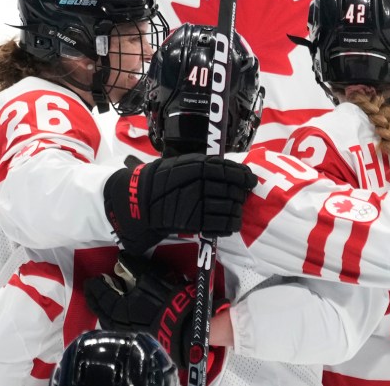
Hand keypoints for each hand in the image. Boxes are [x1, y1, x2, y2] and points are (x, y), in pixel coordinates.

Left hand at [84, 252, 228, 368]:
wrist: (185, 328)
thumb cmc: (167, 300)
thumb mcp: (151, 277)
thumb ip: (133, 267)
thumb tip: (120, 258)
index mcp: (117, 308)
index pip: (100, 295)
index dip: (95, 286)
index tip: (92, 279)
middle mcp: (117, 323)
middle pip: (100, 310)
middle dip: (95, 299)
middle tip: (92, 289)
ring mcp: (126, 333)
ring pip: (107, 320)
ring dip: (103, 309)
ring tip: (104, 300)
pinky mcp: (136, 338)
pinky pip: (116, 326)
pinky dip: (112, 317)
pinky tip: (118, 313)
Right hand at [103, 153, 257, 254]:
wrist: (139, 200)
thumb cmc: (161, 179)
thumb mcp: (182, 164)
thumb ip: (205, 166)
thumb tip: (230, 170)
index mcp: (198, 166)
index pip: (229, 170)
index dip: (243, 176)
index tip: (250, 180)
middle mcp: (200, 184)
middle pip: (232, 190)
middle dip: (240, 194)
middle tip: (242, 196)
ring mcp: (198, 204)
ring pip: (230, 209)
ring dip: (236, 211)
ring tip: (235, 211)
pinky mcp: (194, 223)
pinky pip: (220, 226)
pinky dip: (229, 225)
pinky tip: (230, 223)